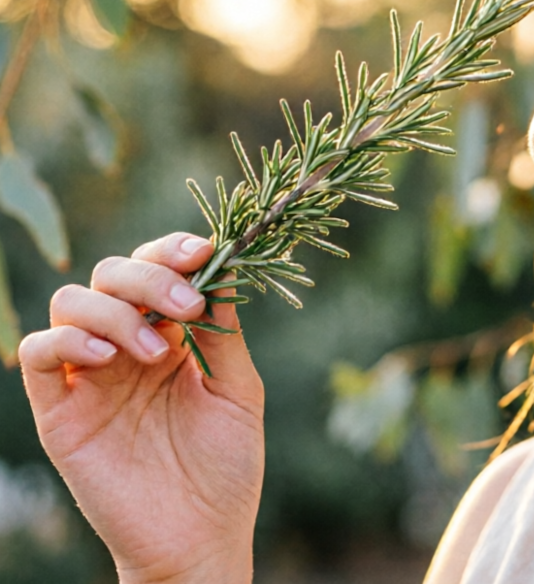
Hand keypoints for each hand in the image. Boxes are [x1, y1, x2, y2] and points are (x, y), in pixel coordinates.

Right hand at [19, 233, 263, 583]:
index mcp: (171, 336)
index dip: (173, 250)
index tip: (205, 251)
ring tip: (160, 353)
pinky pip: (39, 356)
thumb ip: (225, 333)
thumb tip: (226, 266)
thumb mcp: (239, 389)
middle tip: (187, 306)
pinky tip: (109, 360)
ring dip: (118, 312)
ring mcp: (90, 378)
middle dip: (150, 275)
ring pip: (73, 303)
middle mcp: (126, 348)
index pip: (156, 269)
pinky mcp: (59, 413)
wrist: (203, 538)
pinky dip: (67, 341)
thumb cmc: (226, 467)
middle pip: (111, 273)